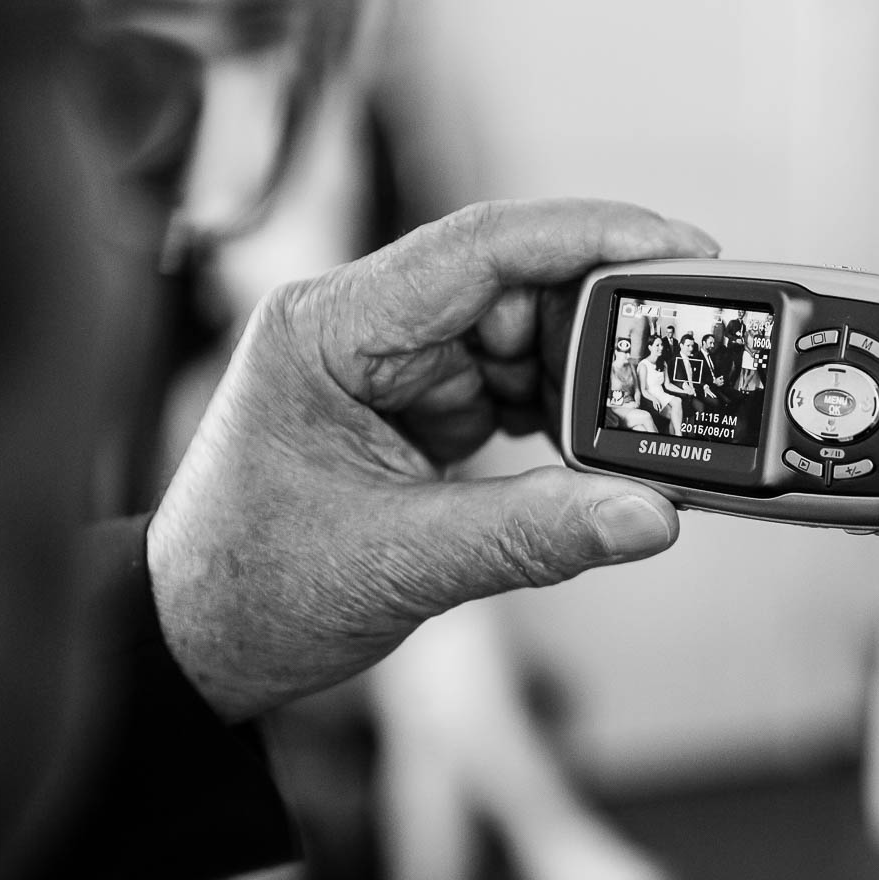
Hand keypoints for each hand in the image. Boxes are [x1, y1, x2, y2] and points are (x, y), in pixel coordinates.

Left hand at [149, 199, 718, 720]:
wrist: (198, 643)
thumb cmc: (255, 591)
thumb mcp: (399, 563)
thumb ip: (532, 534)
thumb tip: (652, 514)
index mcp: (329, 327)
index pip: (477, 246)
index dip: (588, 236)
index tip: (680, 248)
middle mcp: (361, 324)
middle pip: (511, 283)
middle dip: (596, 322)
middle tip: (674, 360)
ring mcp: (390, 362)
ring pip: (521, 333)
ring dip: (578, 379)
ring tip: (623, 432)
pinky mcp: (414, 403)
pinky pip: (509, 383)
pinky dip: (556, 414)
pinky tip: (584, 452)